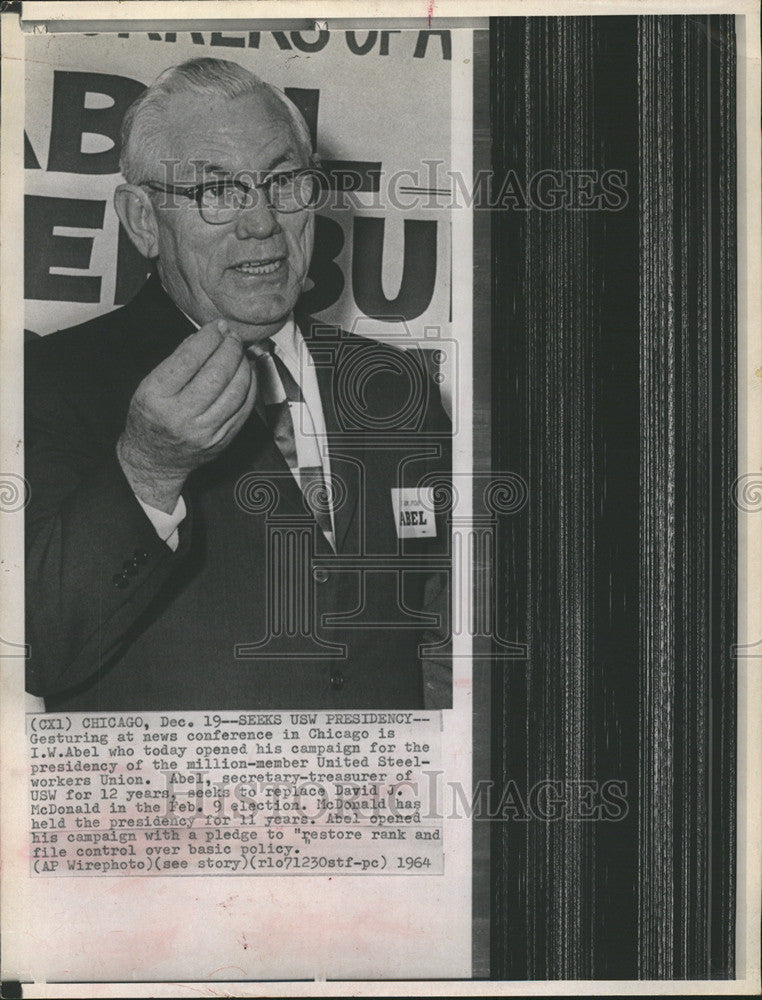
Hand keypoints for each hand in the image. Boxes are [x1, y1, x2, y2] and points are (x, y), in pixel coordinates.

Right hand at [117, 319, 255, 511]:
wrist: (154, 461)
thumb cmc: (150, 420)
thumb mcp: (149, 386)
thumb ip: (176, 361)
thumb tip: (205, 337)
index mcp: (157, 398)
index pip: (189, 359)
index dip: (207, 338)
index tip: (216, 326)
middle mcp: (181, 416)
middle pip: (216, 374)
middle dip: (229, 348)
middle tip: (231, 336)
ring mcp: (205, 431)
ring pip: (235, 391)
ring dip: (243, 365)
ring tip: (240, 352)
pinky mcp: (222, 440)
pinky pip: (244, 409)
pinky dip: (250, 386)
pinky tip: (247, 373)